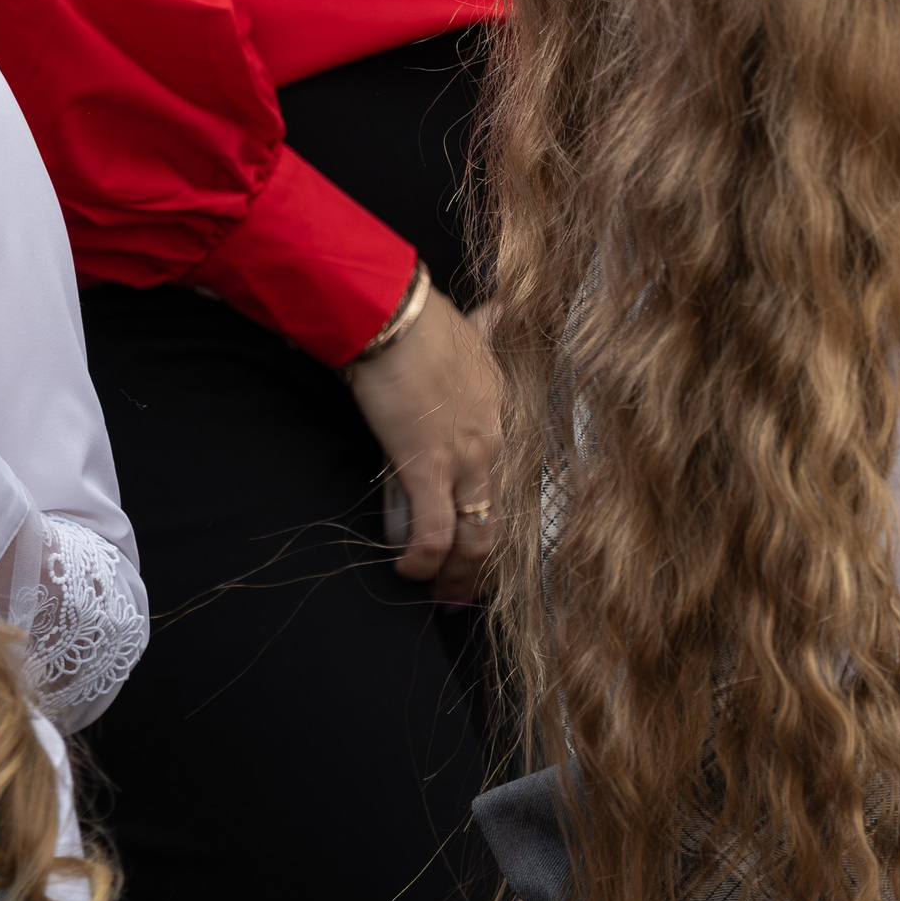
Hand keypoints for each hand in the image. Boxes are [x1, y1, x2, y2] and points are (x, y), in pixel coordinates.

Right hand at [348, 289, 500, 601]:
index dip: (488, 524)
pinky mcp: (428, 467)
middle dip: (477, 567)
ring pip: (475, 537)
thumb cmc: (423, 322)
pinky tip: (408, 571)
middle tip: (458, 592)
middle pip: (496, 523)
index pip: (502, 486)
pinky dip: (423, 562)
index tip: (474, 551)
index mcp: (498, 416)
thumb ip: (486, 329)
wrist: (397, 316)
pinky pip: (435, 534)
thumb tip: (499, 307)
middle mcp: (493, 444)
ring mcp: (465, 459)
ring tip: (435, 593)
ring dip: (454, 574)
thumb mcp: (469, 331)